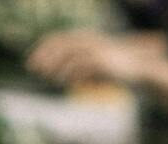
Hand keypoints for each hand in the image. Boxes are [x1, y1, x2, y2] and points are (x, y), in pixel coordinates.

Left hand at [27, 30, 163, 85]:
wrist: (137, 70)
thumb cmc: (113, 69)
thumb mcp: (93, 67)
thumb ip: (78, 68)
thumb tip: (64, 77)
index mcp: (85, 39)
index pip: (58, 39)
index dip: (42, 50)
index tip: (31, 63)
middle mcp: (89, 40)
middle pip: (61, 45)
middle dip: (45, 56)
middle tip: (33, 69)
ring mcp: (96, 50)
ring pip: (70, 54)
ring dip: (56, 65)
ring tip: (47, 76)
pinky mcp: (102, 62)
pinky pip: (82, 66)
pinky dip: (71, 73)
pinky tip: (65, 81)